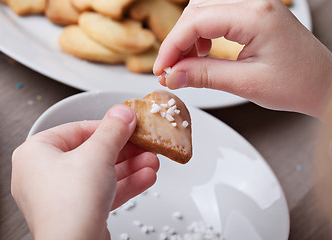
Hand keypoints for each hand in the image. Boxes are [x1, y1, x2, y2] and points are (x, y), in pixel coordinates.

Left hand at [11, 104, 158, 239]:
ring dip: (129, 167)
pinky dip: (123, 184)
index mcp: (36, 153)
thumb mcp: (97, 154)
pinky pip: (101, 191)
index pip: (78, 130)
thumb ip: (112, 130)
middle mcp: (44, 174)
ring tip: (151, 161)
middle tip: (143, 144)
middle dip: (125, 150)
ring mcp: (60, 195)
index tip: (128, 124)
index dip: (108, 126)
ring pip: (100, 174)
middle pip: (92, 152)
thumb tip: (122, 113)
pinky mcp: (76, 212)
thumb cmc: (70, 205)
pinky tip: (145, 178)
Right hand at [153, 0, 331, 117]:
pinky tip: (202, 51)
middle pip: (196, 11)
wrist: (322, 83)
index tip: (162, 69)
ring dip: (188, 36)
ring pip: (203, 11)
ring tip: (185, 63)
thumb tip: (173, 75)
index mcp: (256, 16)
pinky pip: (216, 15)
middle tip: (170, 69)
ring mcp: (254, 6)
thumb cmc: (297, 83)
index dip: (172, 45)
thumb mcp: (246, 84)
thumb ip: (205, 76)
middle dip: (177, 41)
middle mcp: (254, 2)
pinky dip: (201, 33)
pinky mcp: (253, 14)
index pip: (197, 21)